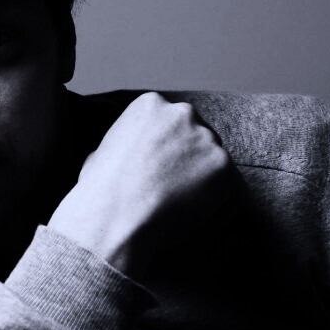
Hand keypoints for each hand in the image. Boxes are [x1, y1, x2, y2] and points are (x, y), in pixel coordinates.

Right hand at [48, 92, 232, 278]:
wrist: (113, 218)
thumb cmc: (99, 193)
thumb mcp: (100, 153)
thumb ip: (126, 146)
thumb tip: (129, 155)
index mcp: (150, 105)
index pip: (171, 125)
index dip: (167, 154)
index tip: (161, 176)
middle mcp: (182, 113)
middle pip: (197, 138)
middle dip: (190, 165)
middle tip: (176, 195)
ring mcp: (206, 137)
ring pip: (214, 164)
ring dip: (205, 187)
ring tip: (182, 215)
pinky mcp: (223, 165)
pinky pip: (230, 191)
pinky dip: (218, 210)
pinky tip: (195, 225)